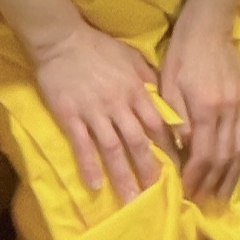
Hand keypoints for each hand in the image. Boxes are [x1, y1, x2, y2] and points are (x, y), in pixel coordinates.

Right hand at [30, 21, 175, 201]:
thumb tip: (165, 97)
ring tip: (130, 199)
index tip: (176, 167)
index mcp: (135, 90)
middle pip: (138, 142)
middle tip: (156, 193)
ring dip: (122, 176)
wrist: (62, 39)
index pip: (157, 124)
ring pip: (112, 149)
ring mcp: (94, 112)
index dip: (168, 147)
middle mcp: (118, 104)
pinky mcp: (70, 116)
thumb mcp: (131, 57)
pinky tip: (95, 185)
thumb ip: (149, 78)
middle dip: (148, 169)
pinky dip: (89, 166)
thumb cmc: (99, 47)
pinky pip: (82, 145)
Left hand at [158, 25, 239, 203]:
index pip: (204, 152)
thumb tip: (184, 148)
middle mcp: (229, 109)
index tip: (187, 190)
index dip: (196, 175)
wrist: (207, 27)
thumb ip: (177, 118)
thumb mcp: (169, 85)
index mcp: (206, 107)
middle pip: (224, 156)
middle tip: (204, 200)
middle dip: (213, 182)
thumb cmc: (182, 55)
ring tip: (224, 195)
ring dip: (234, 175)